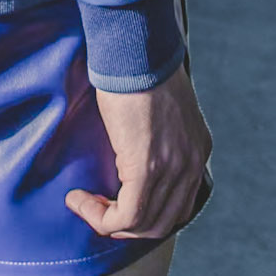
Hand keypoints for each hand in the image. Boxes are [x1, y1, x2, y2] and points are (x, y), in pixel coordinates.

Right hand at [65, 64, 211, 239]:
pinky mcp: (148, 170)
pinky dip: (99, 218)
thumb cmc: (138, 68)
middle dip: (128, 226)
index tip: (114, 201)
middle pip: (164, 222)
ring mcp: (174, 169)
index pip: (178, 203)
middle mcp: (192, 164)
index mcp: (197, 149)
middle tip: (99, 211)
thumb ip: (158, 135)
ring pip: (144, 225)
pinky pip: (126, 217)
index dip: (146, 213)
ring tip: (84, 204)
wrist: (134, 49)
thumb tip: (132, 152)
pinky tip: (78, 200)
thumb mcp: (160, 108)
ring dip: (109, 223)